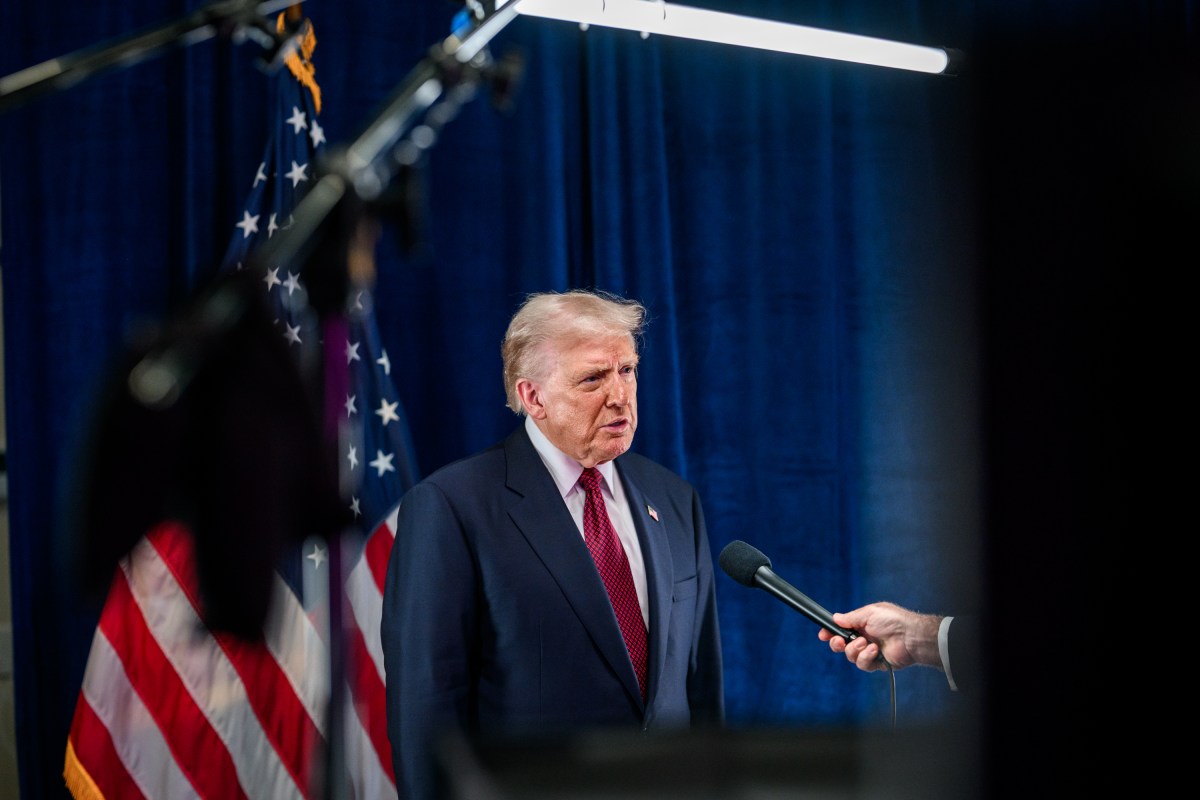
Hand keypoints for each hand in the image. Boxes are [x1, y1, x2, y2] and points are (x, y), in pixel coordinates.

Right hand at [818, 601, 942, 672]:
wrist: (911, 637)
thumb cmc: (894, 620)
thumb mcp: (869, 613)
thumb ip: (850, 618)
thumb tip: (835, 618)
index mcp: (861, 624)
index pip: (840, 629)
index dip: (830, 632)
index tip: (823, 634)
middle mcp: (863, 637)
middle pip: (841, 645)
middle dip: (836, 643)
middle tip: (839, 641)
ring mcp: (869, 651)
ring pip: (850, 656)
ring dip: (854, 649)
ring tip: (865, 642)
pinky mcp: (876, 663)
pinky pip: (862, 664)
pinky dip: (866, 657)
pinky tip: (875, 650)